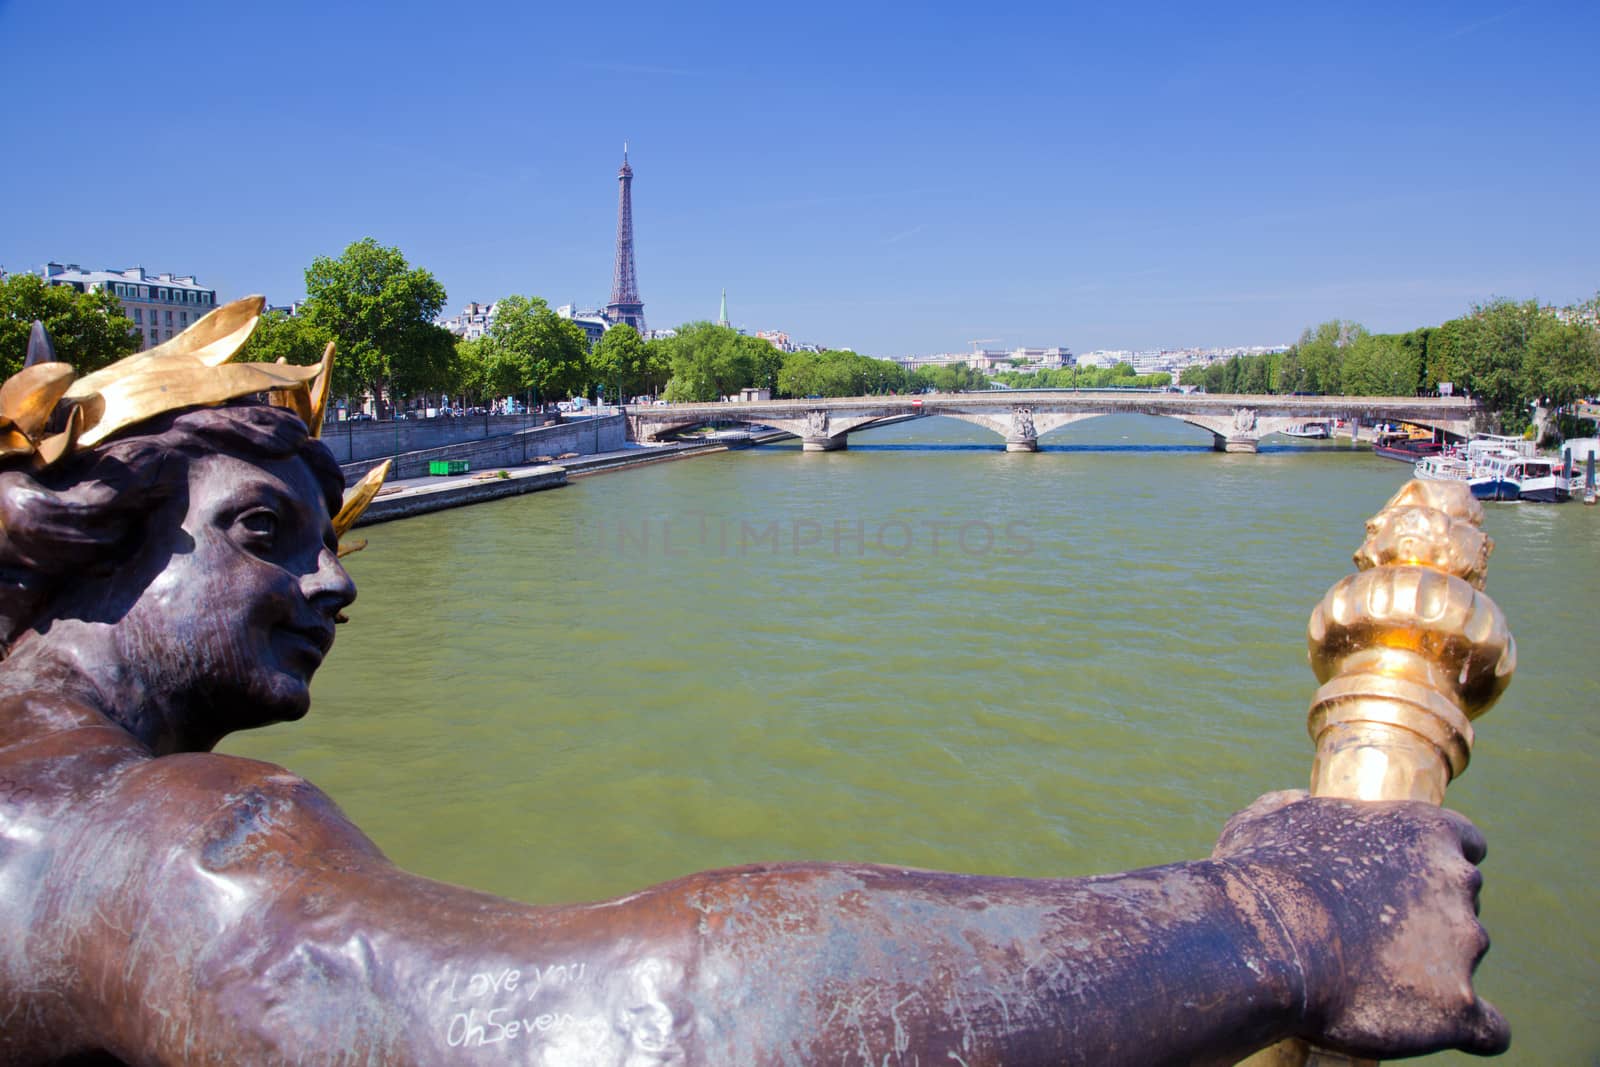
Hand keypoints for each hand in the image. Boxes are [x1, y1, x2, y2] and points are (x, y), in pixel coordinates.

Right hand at [1213, 791, 1508, 1058]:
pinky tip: (1430, 1025)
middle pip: (1462, 903)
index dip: (1438, 864)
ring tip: (1368, 983)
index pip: (1466, 843)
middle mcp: (1456, 879)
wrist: (1260, 941)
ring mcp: (1464, 943)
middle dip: (1426, 918)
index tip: (1408, 884)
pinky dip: (1465, 1027)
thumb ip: (1297, 806)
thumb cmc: (1259, 875)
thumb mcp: (1269, 819)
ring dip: (1429, 970)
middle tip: (1368, 937)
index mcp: (1422, 829)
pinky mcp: (1459, 1004)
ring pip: (1463, 961)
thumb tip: (1300, 802)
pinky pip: (1488, 1028)